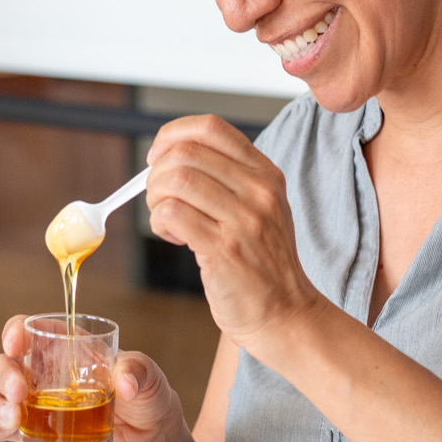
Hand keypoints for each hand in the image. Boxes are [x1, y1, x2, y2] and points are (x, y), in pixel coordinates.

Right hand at [0, 315, 186, 441]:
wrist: (148, 439)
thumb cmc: (146, 397)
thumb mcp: (150, 378)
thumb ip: (139, 372)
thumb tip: (124, 383)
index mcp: (65, 347)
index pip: (30, 328)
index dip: (15, 330)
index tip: (16, 344)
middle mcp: (41, 371)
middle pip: (3, 363)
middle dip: (3, 375)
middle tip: (21, 394)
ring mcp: (31, 402)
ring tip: (13, 420)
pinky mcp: (29, 431)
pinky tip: (2, 432)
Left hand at [145, 115, 329, 341]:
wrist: (285, 313)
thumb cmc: (263, 263)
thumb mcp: (261, 208)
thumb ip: (227, 179)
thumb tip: (169, 157)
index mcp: (265, 174)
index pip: (211, 128)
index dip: (172, 135)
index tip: (158, 156)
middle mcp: (258, 191)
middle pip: (185, 154)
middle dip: (156, 174)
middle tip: (159, 198)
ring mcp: (243, 220)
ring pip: (174, 181)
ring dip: (156, 200)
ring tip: (167, 220)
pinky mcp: (223, 250)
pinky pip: (172, 214)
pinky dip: (159, 223)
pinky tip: (172, 237)